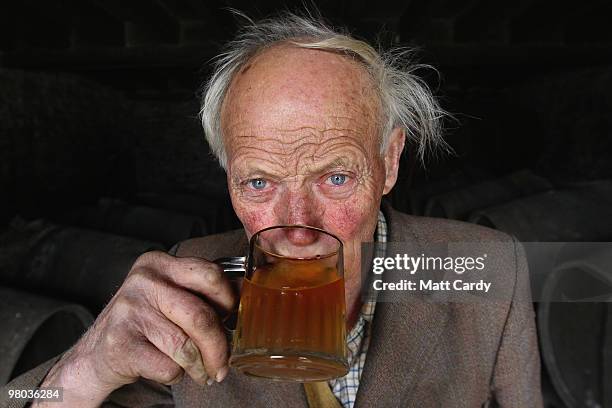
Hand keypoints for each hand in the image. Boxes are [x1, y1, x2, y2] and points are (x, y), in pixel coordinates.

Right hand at [34, 251, 236, 406]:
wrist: (94, 355)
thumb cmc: (142, 325)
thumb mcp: (168, 297)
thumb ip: (200, 293)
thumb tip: (244, 297)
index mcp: (158, 264)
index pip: (210, 274)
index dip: (229, 301)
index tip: (231, 320)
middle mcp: (143, 282)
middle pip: (201, 315)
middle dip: (219, 347)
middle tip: (223, 363)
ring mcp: (129, 311)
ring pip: (186, 345)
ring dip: (200, 367)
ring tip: (202, 373)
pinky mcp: (120, 343)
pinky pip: (168, 366)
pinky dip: (176, 375)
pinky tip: (169, 370)